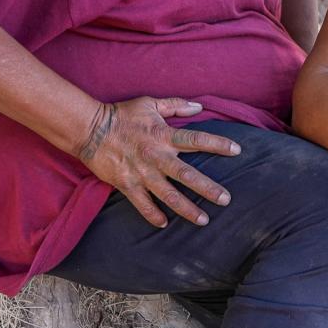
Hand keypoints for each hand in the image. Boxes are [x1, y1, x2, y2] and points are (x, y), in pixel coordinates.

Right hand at [75, 96, 240, 227]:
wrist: (90, 128)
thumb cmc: (123, 114)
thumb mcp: (151, 103)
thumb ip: (176, 106)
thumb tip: (200, 107)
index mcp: (164, 135)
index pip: (197, 139)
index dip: (218, 145)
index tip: (237, 151)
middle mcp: (156, 156)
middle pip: (187, 174)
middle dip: (208, 188)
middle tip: (226, 200)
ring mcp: (141, 172)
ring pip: (168, 194)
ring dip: (186, 208)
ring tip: (203, 220)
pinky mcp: (126, 184)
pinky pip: (142, 203)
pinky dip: (152, 214)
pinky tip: (164, 224)